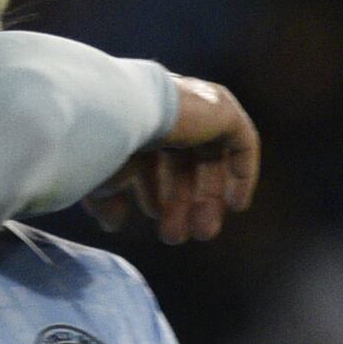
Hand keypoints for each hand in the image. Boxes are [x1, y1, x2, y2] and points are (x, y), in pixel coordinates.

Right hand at [96, 76, 259, 244]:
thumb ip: (106, 198)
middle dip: (180, 201)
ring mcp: (198, 107)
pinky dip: (241, 174)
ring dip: (207, 198)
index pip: (153, 154)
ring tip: (202, 232)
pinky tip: (236, 205)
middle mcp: (170, 109)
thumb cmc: (101, 142)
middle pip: (183, 161)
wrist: (121, 112)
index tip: (153, 216)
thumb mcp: (101, 175)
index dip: (153, 189)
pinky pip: (241, 144)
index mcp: (139, 115)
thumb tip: (113, 223)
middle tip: (176, 236)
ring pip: (210, 158)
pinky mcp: (222, 110)